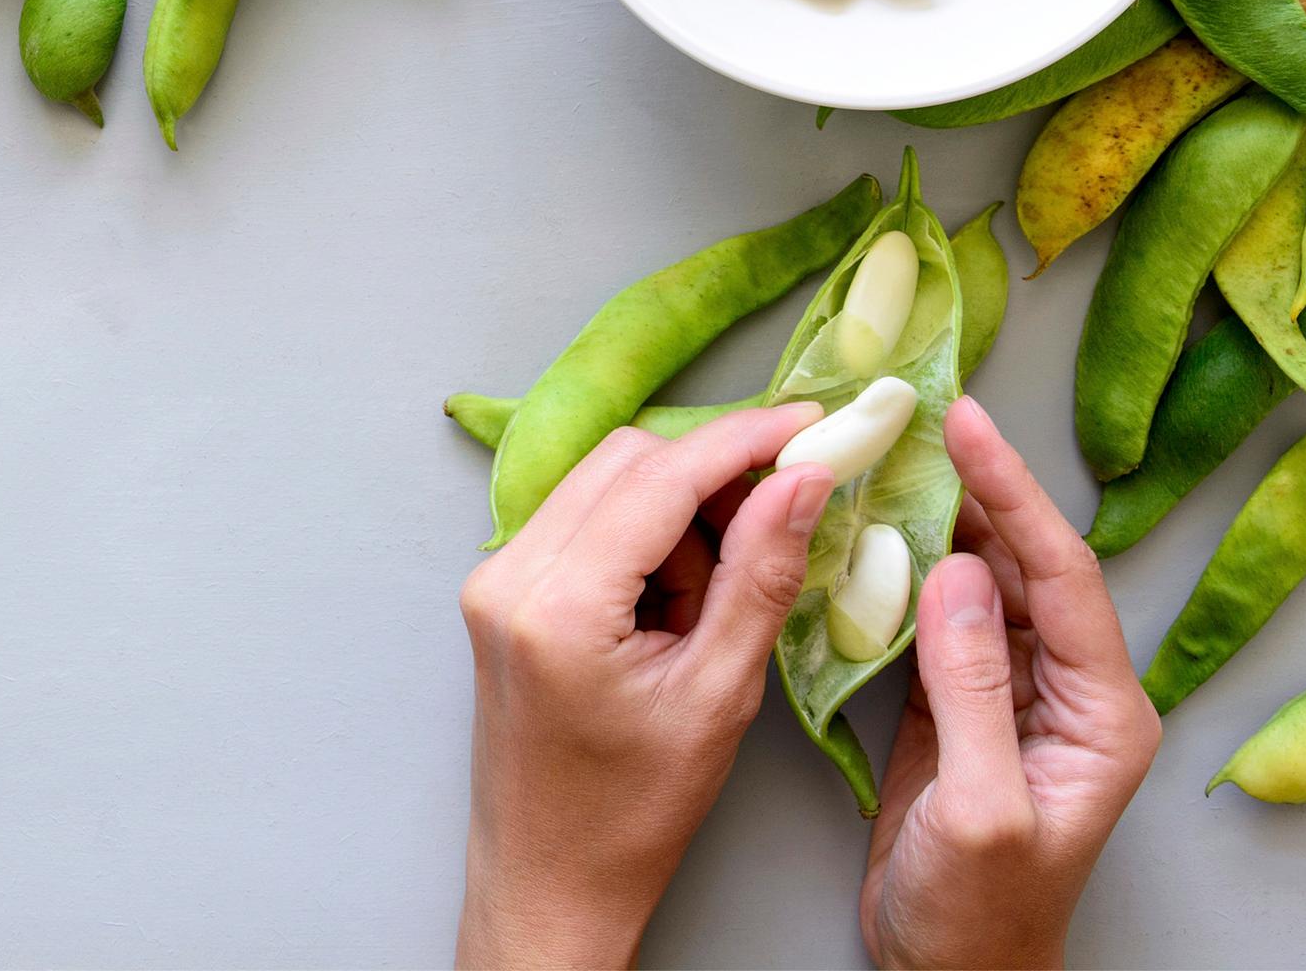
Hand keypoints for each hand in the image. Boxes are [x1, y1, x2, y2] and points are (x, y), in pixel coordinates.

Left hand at [455, 405, 838, 969]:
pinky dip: (642, 538)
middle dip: (710, 477)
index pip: (659, 477)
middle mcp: (508, 576)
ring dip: (676, 514)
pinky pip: (583, 519)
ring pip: (605, 483)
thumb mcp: (719, 695)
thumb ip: (760, 575)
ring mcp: (495, 579)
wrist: (549, 881)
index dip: (742, 441)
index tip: (811, 424)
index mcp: (558, 606)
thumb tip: (802, 480)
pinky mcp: (502, 590)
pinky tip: (672, 604)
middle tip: (776, 520)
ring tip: (707, 606)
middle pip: (626, 461)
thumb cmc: (632, 814)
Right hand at [860, 397, 1161, 968]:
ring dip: (935, 515)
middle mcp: (1067, 689)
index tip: (968, 424)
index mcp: (1101, 712)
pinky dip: (902, 568)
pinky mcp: (959, 701)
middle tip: (918, 414)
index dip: (1015, 492)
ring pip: (980, 577)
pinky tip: (868, 530)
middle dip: (976, 485)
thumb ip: (971, 689)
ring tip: (887, 452)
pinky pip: (937, 613)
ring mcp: (1012, 691)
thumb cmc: (981, 915)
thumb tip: (955, 570)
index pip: (1064, 574)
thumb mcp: (979, 808)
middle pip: (1025, 561)